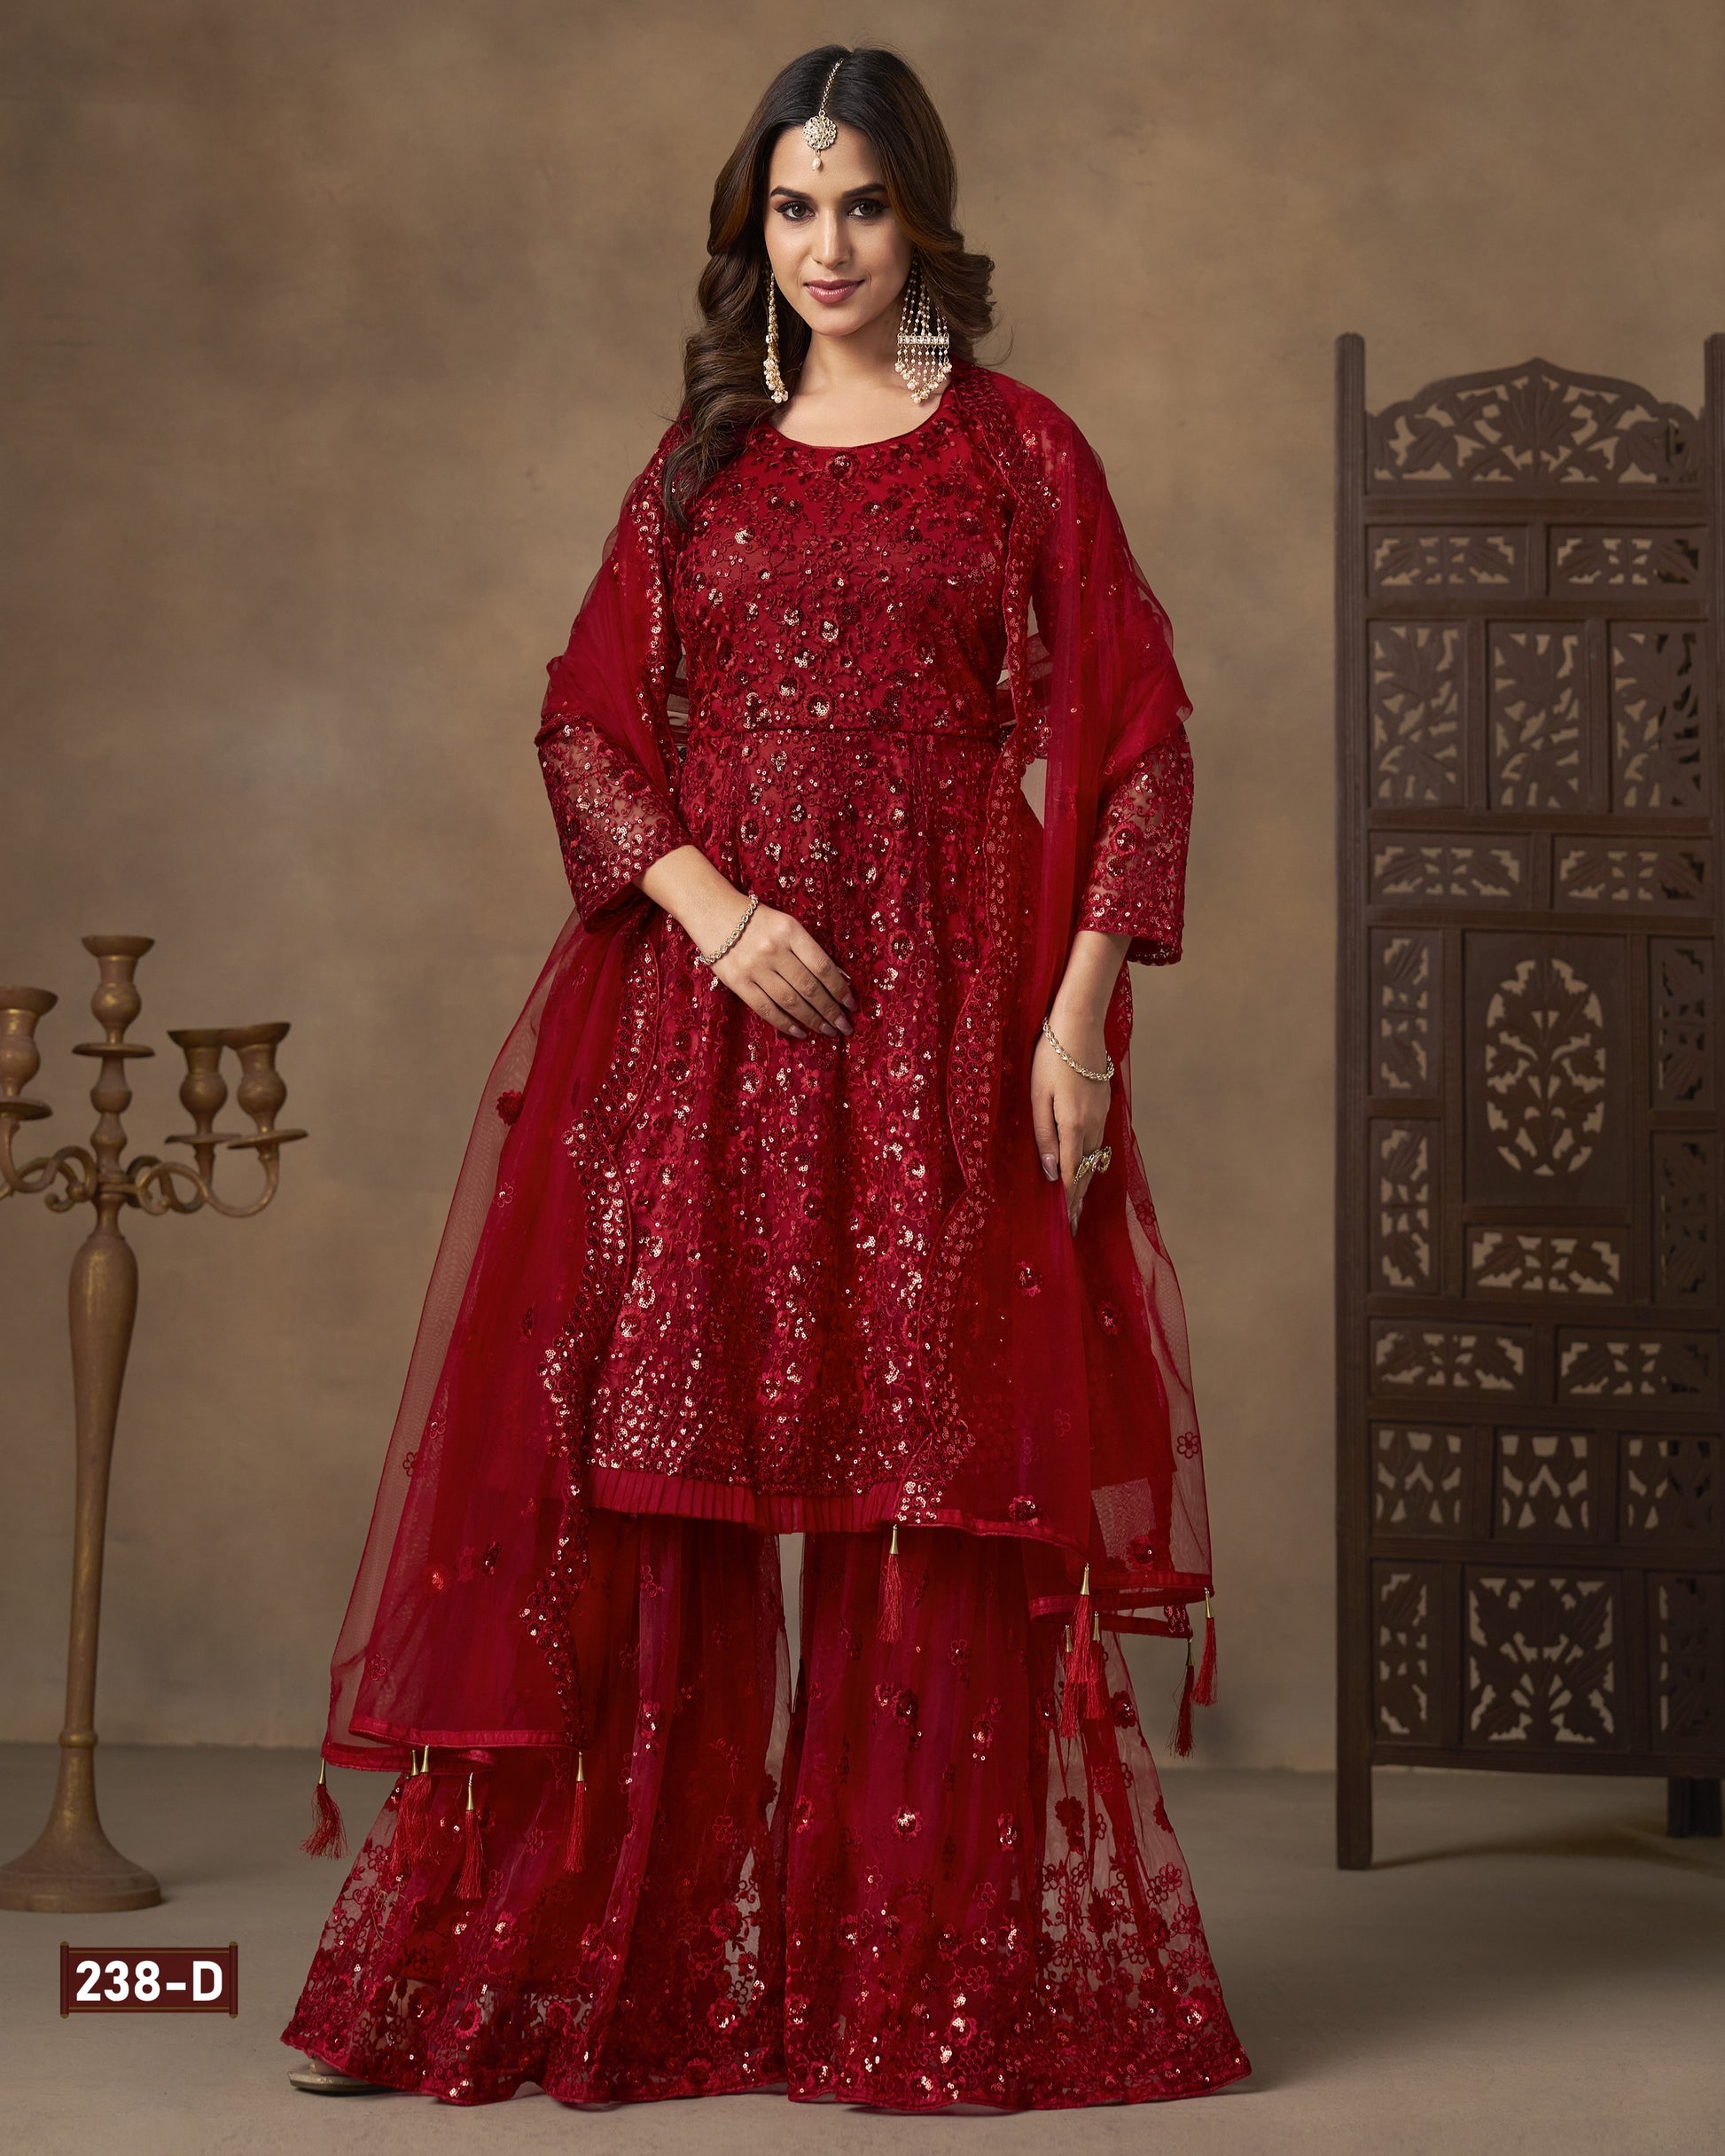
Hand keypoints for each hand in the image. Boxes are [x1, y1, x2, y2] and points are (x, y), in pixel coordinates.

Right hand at [711, 900, 855, 1039]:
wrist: (713, 911)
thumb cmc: (757, 919)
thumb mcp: (787, 925)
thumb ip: (809, 949)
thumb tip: (839, 978)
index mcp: (790, 931)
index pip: (822, 966)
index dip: (840, 989)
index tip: (851, 1004)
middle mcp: (773, 950)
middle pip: (809, 987)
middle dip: (831, 1010)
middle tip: (845, 1026)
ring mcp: (754, 968)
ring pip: (790, 1001)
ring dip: (813, 1020)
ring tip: (829, 1031)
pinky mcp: (737, 982)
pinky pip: (766, 1008)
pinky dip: (786, 1023)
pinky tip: (801, 1032)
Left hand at [1030, 1020, 1110, 1234]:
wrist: (1079, 1026)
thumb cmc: (1050, 1059)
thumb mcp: (1037, 1097)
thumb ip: (1043, 1135)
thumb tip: (1049, 1171)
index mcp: (1073, 1126)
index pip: (1070, 1172)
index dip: (1068, 1198)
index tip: (1066, 1222)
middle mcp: (1093, 1124)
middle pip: (1086, 1168)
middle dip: (1079, 1195)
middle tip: (1074, 1221)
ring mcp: (1102, 1113)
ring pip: (1095, 1154)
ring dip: (1086, 1177)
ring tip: (1078, 1198)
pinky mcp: (1105, 1102)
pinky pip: (1099, 1139)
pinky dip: (1092, 1157)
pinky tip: (1087, 1162)